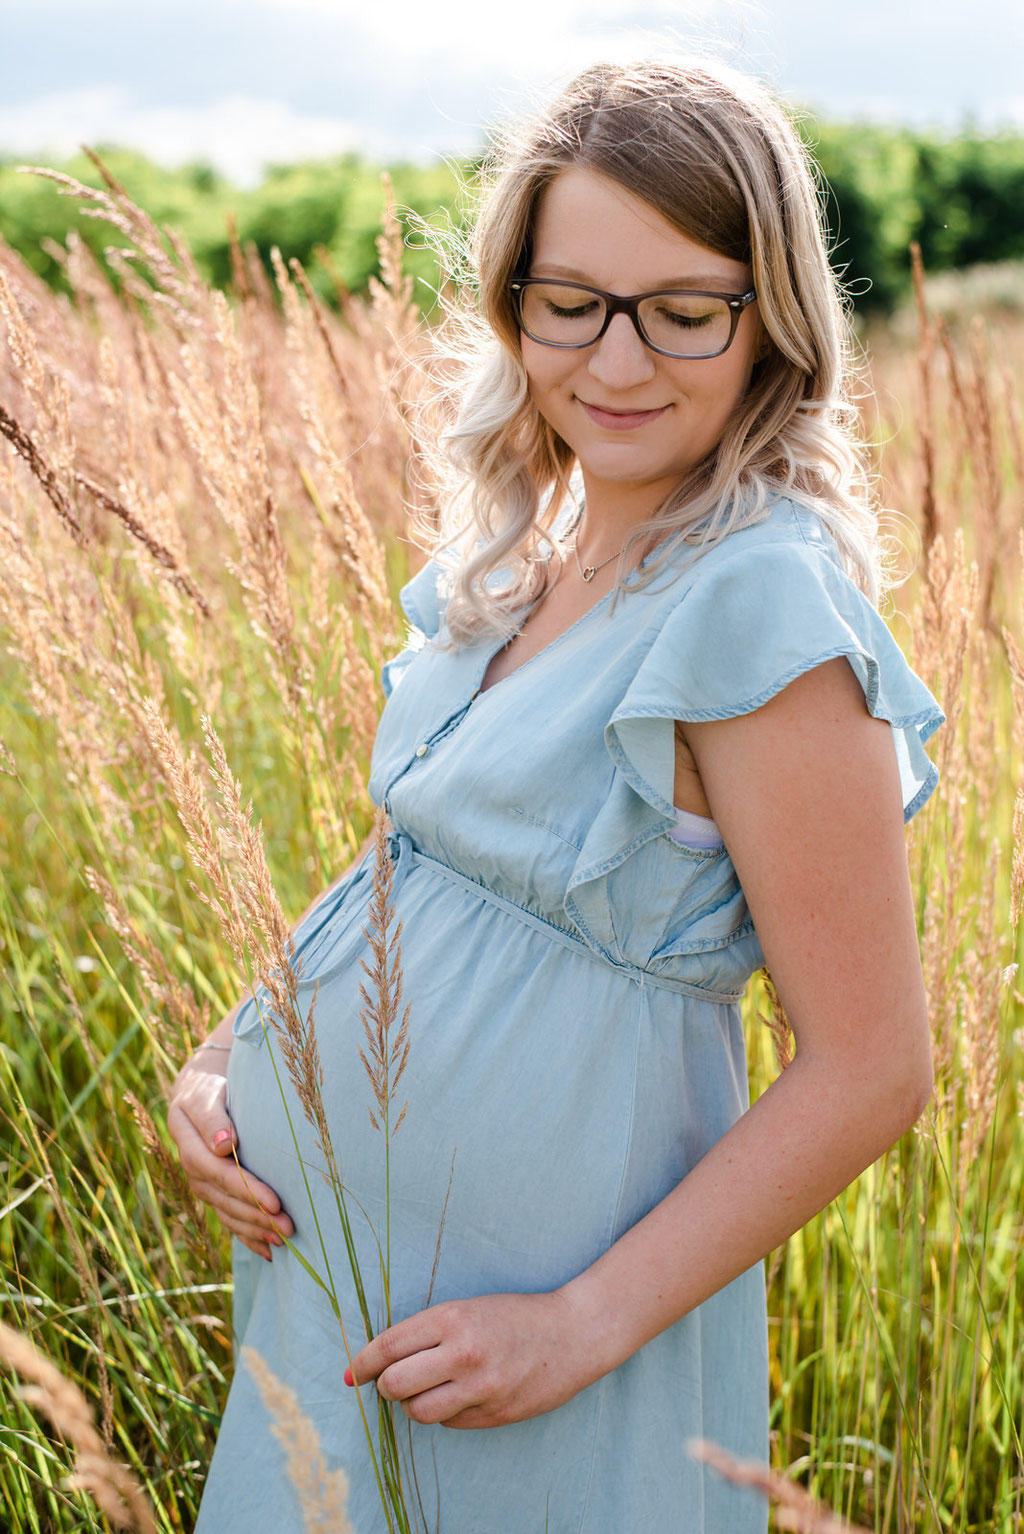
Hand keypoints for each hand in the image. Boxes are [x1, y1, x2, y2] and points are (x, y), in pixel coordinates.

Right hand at [167, 1051, 294, 1261]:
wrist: (200, 1093)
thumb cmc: (211, 1089)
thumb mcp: (207, 1093)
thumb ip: (212, 1116)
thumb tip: (222, 1143)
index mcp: (189, 1144)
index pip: (219, 1173)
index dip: (247, 1190)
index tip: (275, 1202)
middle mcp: (194, 1171)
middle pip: (226, 1200)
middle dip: (257, 1217)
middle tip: (288, 1227)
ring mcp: (203, 1186)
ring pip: (228, 1214)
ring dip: (255, 1230)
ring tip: (284, 1240)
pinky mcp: (214, 1193)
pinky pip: (229, 1219)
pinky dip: (248, 1237)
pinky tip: (268, 1252)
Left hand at [347, 1290, 599, 1428]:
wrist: (574, 1332)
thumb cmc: (517, 1315)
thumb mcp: (470, 1308)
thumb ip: (428, 1332)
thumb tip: (382, 1362)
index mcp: (453, 1318)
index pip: (389, 1346)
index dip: (364, 1362)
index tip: (353, 1372)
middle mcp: (463, 1353)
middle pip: (395, 1385)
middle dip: (386, 1387)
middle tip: (391, 1382)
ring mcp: (481, 1388)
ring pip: (418, 1411)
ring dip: (414, 1404)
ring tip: (428, 1390)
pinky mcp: (495, 1414)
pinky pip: (450, 1423)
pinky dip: (446, 1412)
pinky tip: (461, 1395)